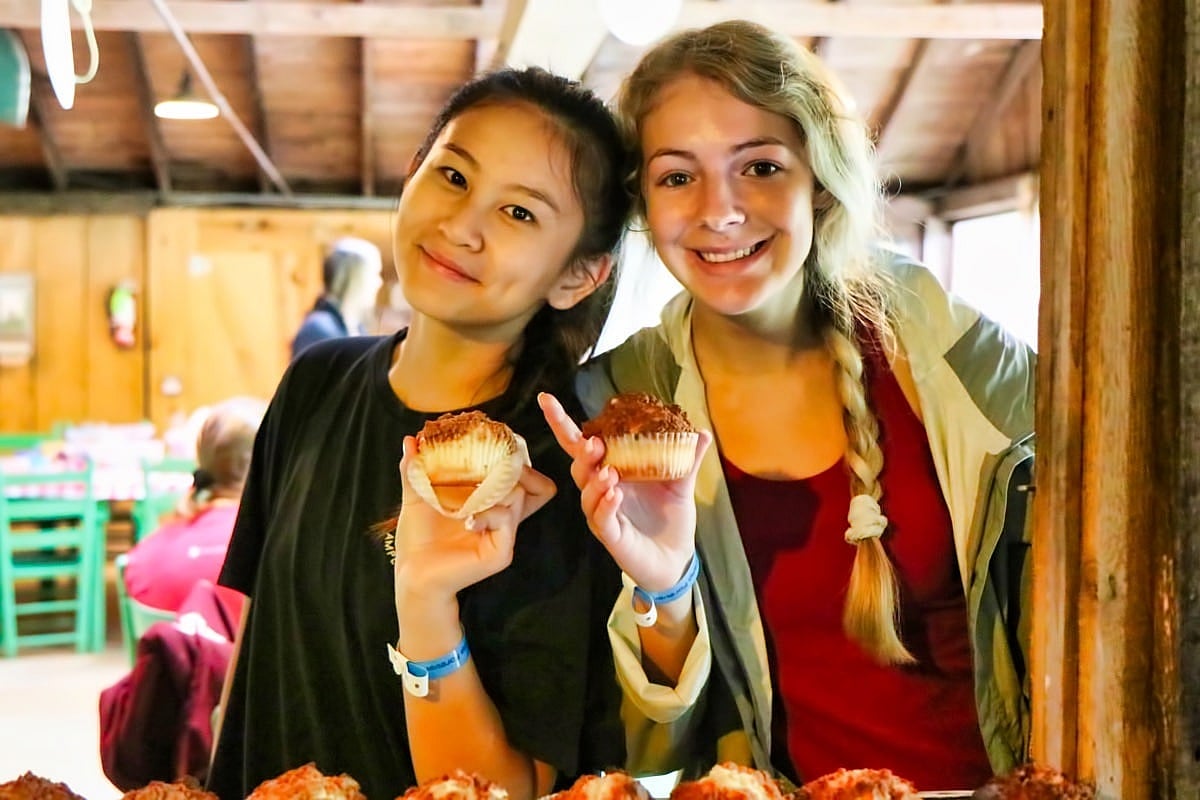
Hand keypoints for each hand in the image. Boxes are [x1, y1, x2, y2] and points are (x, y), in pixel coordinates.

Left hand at [392, 435, 556, 605]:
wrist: (412, 575)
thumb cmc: (419, 540)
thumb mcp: (416, 497)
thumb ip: (414, 470)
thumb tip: (411, 439)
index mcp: (490, 501)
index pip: (519, 474)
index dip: (513, 455)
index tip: (492, 440)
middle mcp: (503, 515)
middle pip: (532, 481)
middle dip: (515, 464)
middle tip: (492, 458)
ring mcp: (505, 534)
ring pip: (519, 495)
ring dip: (496, 486)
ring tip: (473, 491)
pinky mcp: (501, 551)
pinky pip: (507, 519)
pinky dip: (489, 512)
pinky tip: (468, 520)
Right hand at [538, 392, 711, 592]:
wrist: (677, 559)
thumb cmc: (670, 519)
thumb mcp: (681, 484)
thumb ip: (688, 459)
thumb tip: (702, 432)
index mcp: (612, 470)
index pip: (581, 445)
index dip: (562, 424)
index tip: (547, 399)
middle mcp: (600, 490)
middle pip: (579, 466)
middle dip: (582, 453)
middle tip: (594, 443)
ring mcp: (603, 513)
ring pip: (586, 493)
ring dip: (594, 480)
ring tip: (609, 472)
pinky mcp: (611, 536)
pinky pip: (601, 519)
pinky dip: (605, 506)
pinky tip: (615, 495)